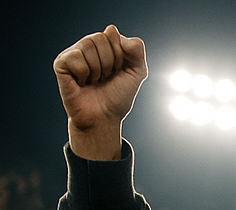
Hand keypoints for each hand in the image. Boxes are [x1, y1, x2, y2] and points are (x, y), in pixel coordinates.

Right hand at [54, 25, 146, 160]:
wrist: (104, 117)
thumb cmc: (117, 96)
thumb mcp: (136, 72)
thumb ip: (136, 49)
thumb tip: (111, 29)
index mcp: (104, 46)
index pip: (113, 34)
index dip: (121, 56)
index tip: (119, 71)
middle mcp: (87, 47)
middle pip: (100, 37)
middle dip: (110, 62)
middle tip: (105, 77)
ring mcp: (73, 54)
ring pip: (87, 45)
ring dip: (98, 69)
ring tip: (94, 80)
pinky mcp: (61, 63)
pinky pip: (76, 58)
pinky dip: (84, 73)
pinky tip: (82, 82)